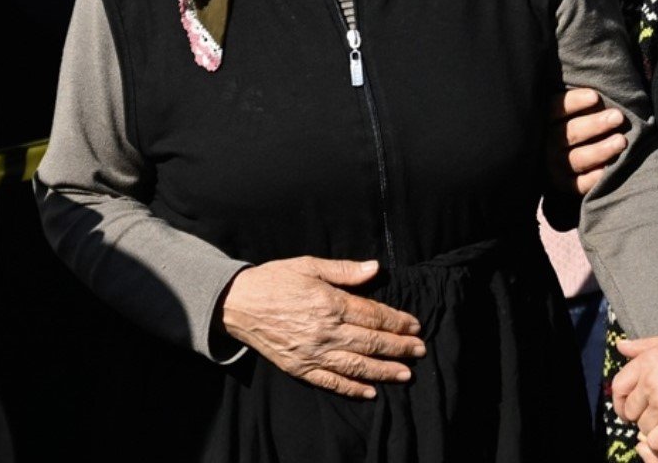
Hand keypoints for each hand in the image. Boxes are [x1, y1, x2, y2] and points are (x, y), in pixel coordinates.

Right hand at [220, 257, 425, 398]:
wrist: (237, 304)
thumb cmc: (275, 280)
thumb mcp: (309, 265)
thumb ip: (344, 270)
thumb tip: (375, 268)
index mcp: (329, 302)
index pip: (373, 315)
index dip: (397, 321)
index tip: (415, 326)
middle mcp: (324, 331)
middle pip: (370, 342)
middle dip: (399, 347)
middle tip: (420, 351)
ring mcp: (311, 353)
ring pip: (355, 365)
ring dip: (383, 371)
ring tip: (406, 374)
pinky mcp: (298, 368)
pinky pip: (330, 382)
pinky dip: (351, 389)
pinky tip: (370, 392)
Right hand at [547, 87, 627, 196]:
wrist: (561, 160)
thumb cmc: (576, 124)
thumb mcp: (570, 111)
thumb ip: (583, 101)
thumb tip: (602, 90)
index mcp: (545, 121)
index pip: (555, 108)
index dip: (574, 102)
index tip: (596, 97)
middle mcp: (547, 144)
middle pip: (570, 133)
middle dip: (595, 125)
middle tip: (618, 117)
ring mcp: (555, 167)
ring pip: (578, 159)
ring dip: (601, 150)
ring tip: (622, 141)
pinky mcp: (565, 186)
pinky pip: (580, 184)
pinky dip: (595, 178)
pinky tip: (610, 169)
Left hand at [614, 330, 657, 454]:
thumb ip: (645, 345)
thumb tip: (621, 346)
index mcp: (647, 362)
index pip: (618, 387)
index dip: (622, 401)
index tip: (631, 409)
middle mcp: (650, 382)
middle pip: (630, 411)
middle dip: (641, 417)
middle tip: (657, 418)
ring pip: (644, 428)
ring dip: (656, 430)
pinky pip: (656, 442)